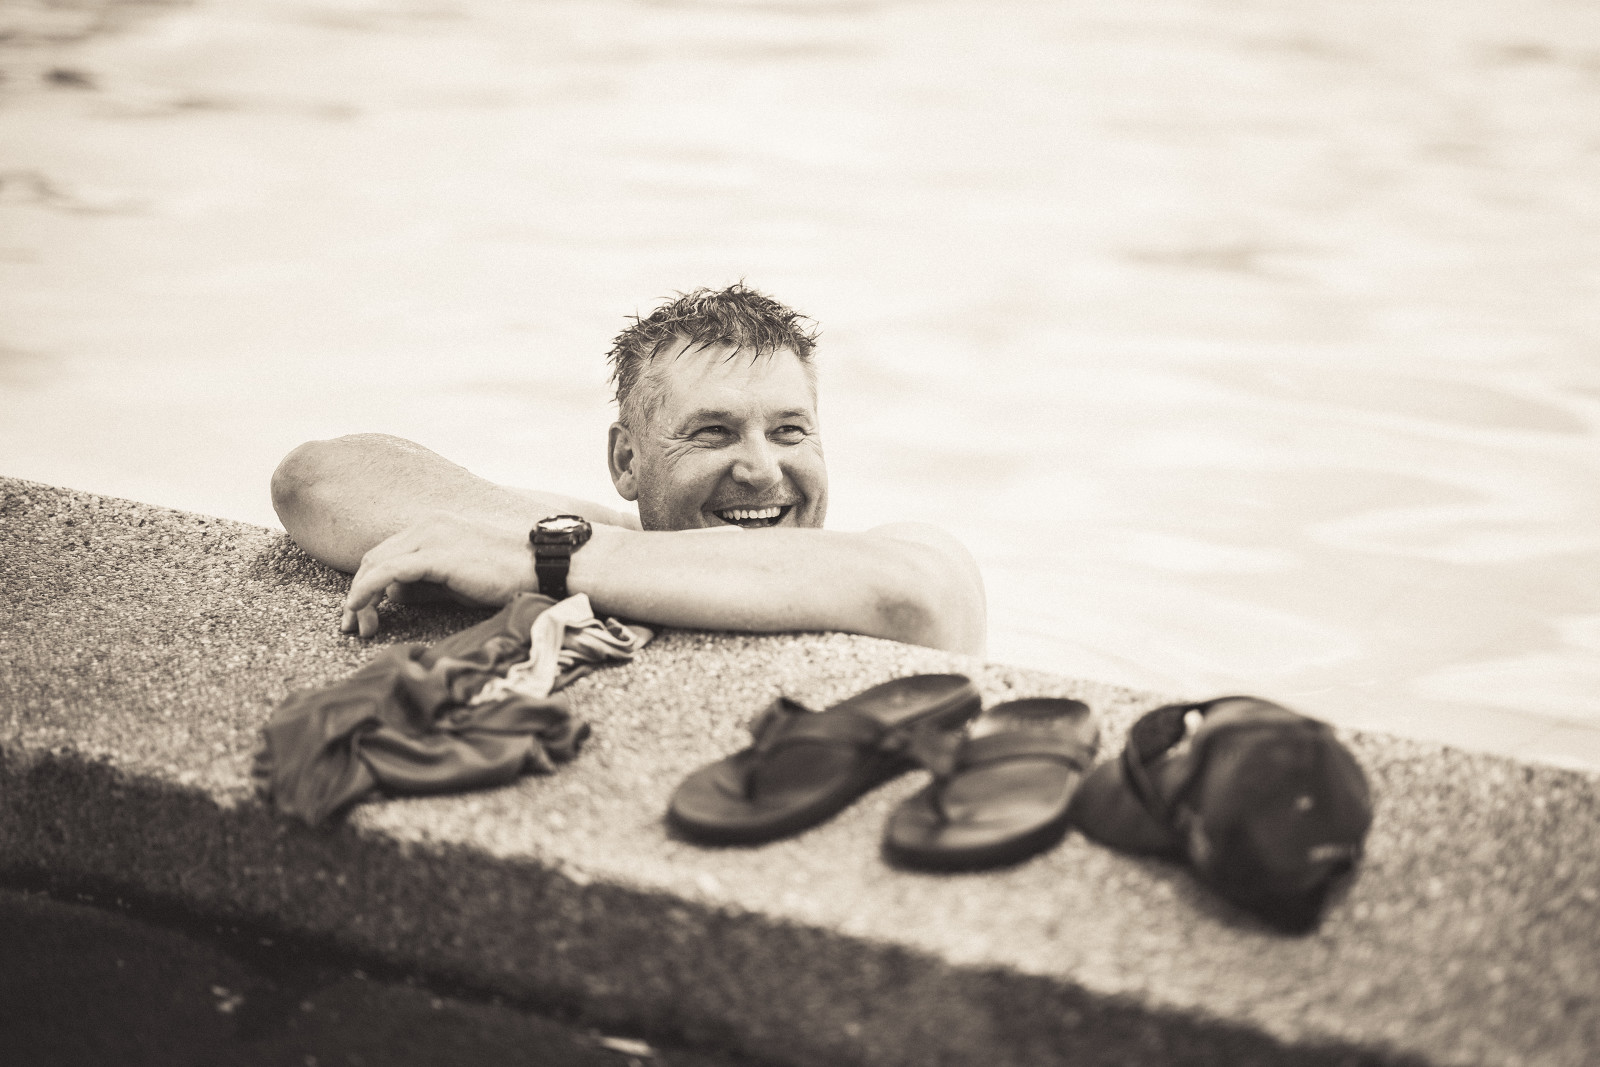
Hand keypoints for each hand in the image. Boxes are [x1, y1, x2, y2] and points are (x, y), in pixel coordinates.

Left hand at [341, 512, 535, 636]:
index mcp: (432, 526)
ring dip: (358, 597)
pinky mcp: (436, 554)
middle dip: (357, 593)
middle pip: (373, 558)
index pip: (386, 553)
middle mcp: (427, 525)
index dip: (367, 584)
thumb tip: (394, 595)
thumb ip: (424, 584)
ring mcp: (430, 537)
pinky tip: (359, 607)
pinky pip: (389, 571)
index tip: (360, 613)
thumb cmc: (506, 575)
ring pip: (376, 564)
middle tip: (351, 625)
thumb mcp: (457, 581)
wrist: (540, 565)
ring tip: (356, 625)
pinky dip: (368, 590)